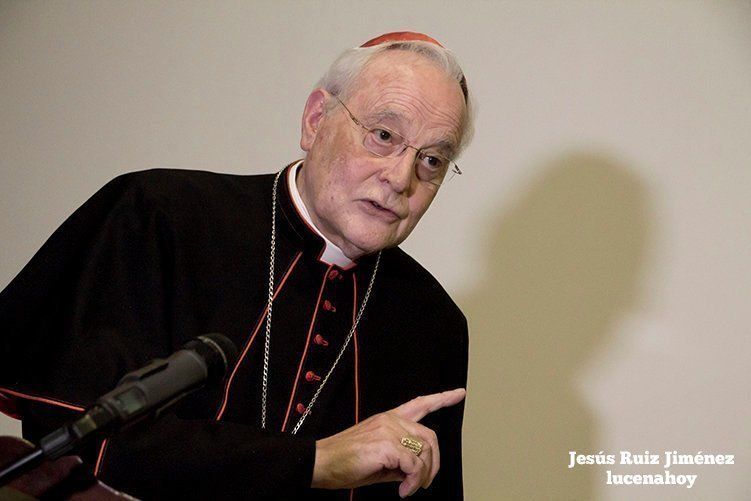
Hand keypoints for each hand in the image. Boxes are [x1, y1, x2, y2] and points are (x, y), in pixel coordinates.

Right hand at [311, 388, 465, 497]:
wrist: (321, 462)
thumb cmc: (345, 461)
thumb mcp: (380, 459)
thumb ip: (400, 459)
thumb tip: (416, 472)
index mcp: (389, 419)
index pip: (420, 404)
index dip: (442, 399)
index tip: (459, 393)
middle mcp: (391, 420)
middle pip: (430, 437)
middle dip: (434, 463)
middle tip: (424, 483)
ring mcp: (389, 430)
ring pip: (424, 452)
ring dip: (422, 476)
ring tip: (408, 488)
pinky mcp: (386, 445)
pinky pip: (413, 466)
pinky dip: (412, 482)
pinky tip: (402, 490)